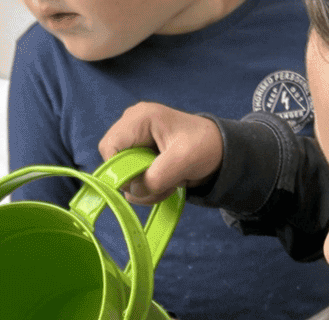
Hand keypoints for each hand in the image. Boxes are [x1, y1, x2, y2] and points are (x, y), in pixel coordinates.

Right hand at [98, 102, 223, 204]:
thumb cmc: (204, 147)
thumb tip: (133, 191)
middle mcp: (132, 126)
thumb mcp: (183, 161)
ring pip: (122, 174)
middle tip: (161, 185)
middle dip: (134, 181)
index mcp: (140, 118)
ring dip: (144, 188)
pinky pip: (131, 178)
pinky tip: (166, 183)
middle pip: (113, 161)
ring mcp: (134, 141)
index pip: (109, 146)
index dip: (119, 169)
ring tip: (169, 184)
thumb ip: (156, 177)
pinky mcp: (139, 155)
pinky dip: (147, 188)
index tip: (142, 183)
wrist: (219, 151)